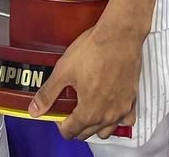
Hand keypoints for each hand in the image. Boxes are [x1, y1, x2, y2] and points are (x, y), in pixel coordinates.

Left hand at [29, 22, 142, 140]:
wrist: (119, 35)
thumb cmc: (94, 50)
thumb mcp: (64, 70)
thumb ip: (48, 93)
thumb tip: (35, 110)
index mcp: (88, 112)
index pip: (70, 132)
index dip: (60, 123)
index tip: (59, 112)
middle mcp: (106, 116)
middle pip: (87, 133)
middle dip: (76, 126)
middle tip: (70, 109)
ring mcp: (121, 109)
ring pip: (106, 129)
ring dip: (95, 125)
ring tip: (89, 108)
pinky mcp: (132, 99)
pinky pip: (126, 119)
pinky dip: (117, 118)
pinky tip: (111, 106)